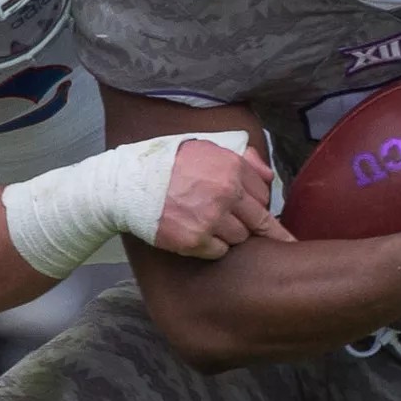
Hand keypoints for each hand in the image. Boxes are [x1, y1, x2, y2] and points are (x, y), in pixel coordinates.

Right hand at [151, 138, 290, 259]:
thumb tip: (269, 176)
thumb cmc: (168, 165)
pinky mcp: (196, 240)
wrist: (131, 184)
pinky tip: (200, 235)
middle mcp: (226, 193)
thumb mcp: (207, 149)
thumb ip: (243, 161)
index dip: (258, 204)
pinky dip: (214, 247)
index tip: (255, 212)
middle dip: (259, 228)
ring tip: (211, 225)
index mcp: (232, 168)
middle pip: (258, 221)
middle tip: (264, 235)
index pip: (263, 195)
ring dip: (231, 235)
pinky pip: (220, 251)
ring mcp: (211, 218)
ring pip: (241, 238)